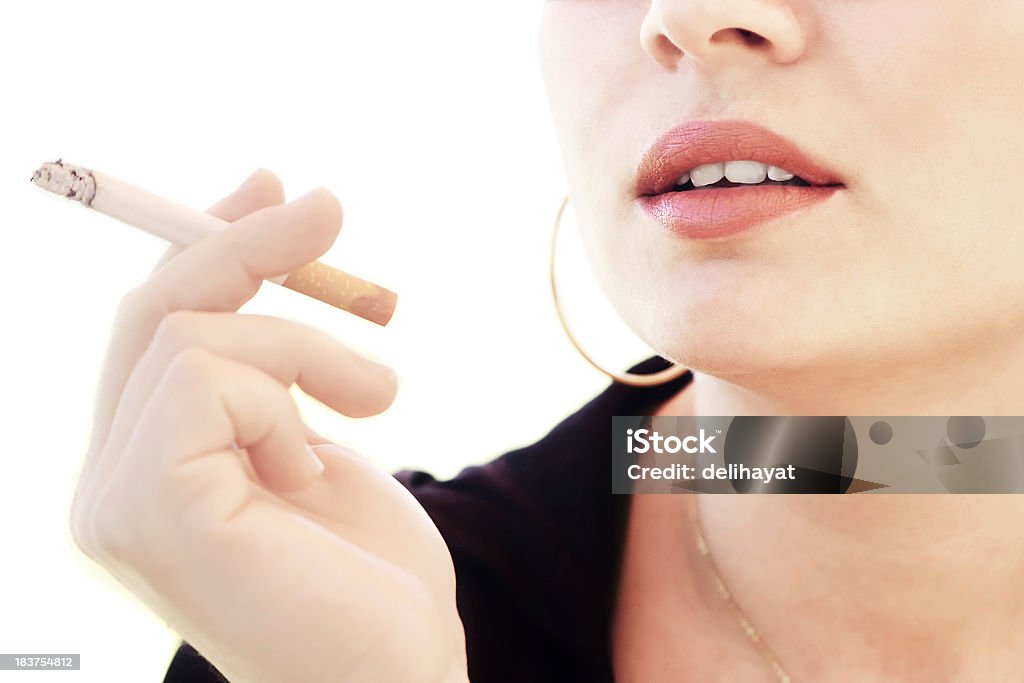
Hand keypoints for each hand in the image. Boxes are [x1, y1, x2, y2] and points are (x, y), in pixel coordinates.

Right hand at [69, 171, 468, 682]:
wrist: (400, 672)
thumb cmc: (369, 572)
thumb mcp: (321, 432)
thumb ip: (273, 358)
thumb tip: (270, 230)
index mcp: (148, 469)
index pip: (152, 328)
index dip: (206, 242)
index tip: (275, 189)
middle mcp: (108, 485)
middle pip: (152, 311)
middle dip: (245, 243)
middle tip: (331, 207)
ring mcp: (114, 500)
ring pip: (191, 332)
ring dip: (306, 345)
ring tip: (379, 398)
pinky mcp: (147, 507)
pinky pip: (207, 375)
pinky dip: (285, 397)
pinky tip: (318, 466)